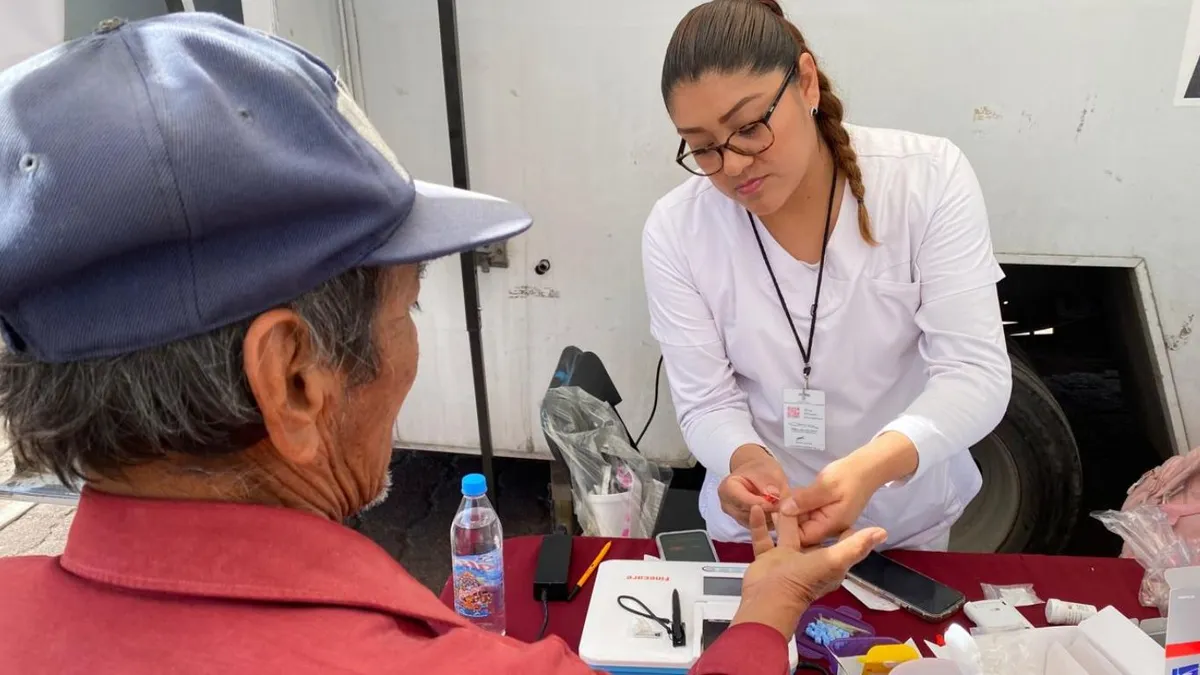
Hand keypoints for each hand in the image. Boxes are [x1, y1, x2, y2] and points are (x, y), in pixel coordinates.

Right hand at [718, 445, 787, 526]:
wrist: (758, 474)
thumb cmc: (761, 469)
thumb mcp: (767, 469)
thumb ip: (769, 482)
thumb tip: (774, 495)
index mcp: (727, 489)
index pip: (744, 502)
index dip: (763, 504)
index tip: (779, 502)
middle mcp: (728, 506)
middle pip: (750, 515)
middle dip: (769, 511)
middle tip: (787, 506)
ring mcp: (736, 517)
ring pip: (756, 524)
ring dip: (772, 518)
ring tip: (786, 508)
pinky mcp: (746, 524)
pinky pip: (761, 528)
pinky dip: (773, 522)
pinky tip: (783, 514)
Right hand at [732, 505, 886, 637]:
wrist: (768, 598)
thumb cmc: (804, 579)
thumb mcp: (834, 560)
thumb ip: (856, 545)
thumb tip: (882, 532)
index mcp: (828, 563)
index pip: (838, 540)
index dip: (838, 524)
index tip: (838, 502)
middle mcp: (808, 560)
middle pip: (809, 532)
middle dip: (806, 514)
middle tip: (803, 491)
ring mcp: (785, 559)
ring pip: (785, 532)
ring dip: (782, 516)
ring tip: (778, 495)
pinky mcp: (766, 558)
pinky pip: (763, 537)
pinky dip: (760, 523)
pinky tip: (757, 507)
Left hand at [783, 457, 875, 545]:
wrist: (866, 468)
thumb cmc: (848, 476)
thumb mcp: (825, 486)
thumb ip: (805, 499)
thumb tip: (783, 510)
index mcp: (831, 526)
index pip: (804, 537)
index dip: (787, 527)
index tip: (775, 510)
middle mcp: (828, 528)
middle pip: (802, 531)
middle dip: (788, 517)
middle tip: (776, 500)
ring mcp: (827, 521)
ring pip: (803, 521)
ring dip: (792, 510)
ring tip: (781, 496)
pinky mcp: (825, 512)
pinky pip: (808, 513)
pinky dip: (799, 505)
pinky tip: (791, 494)